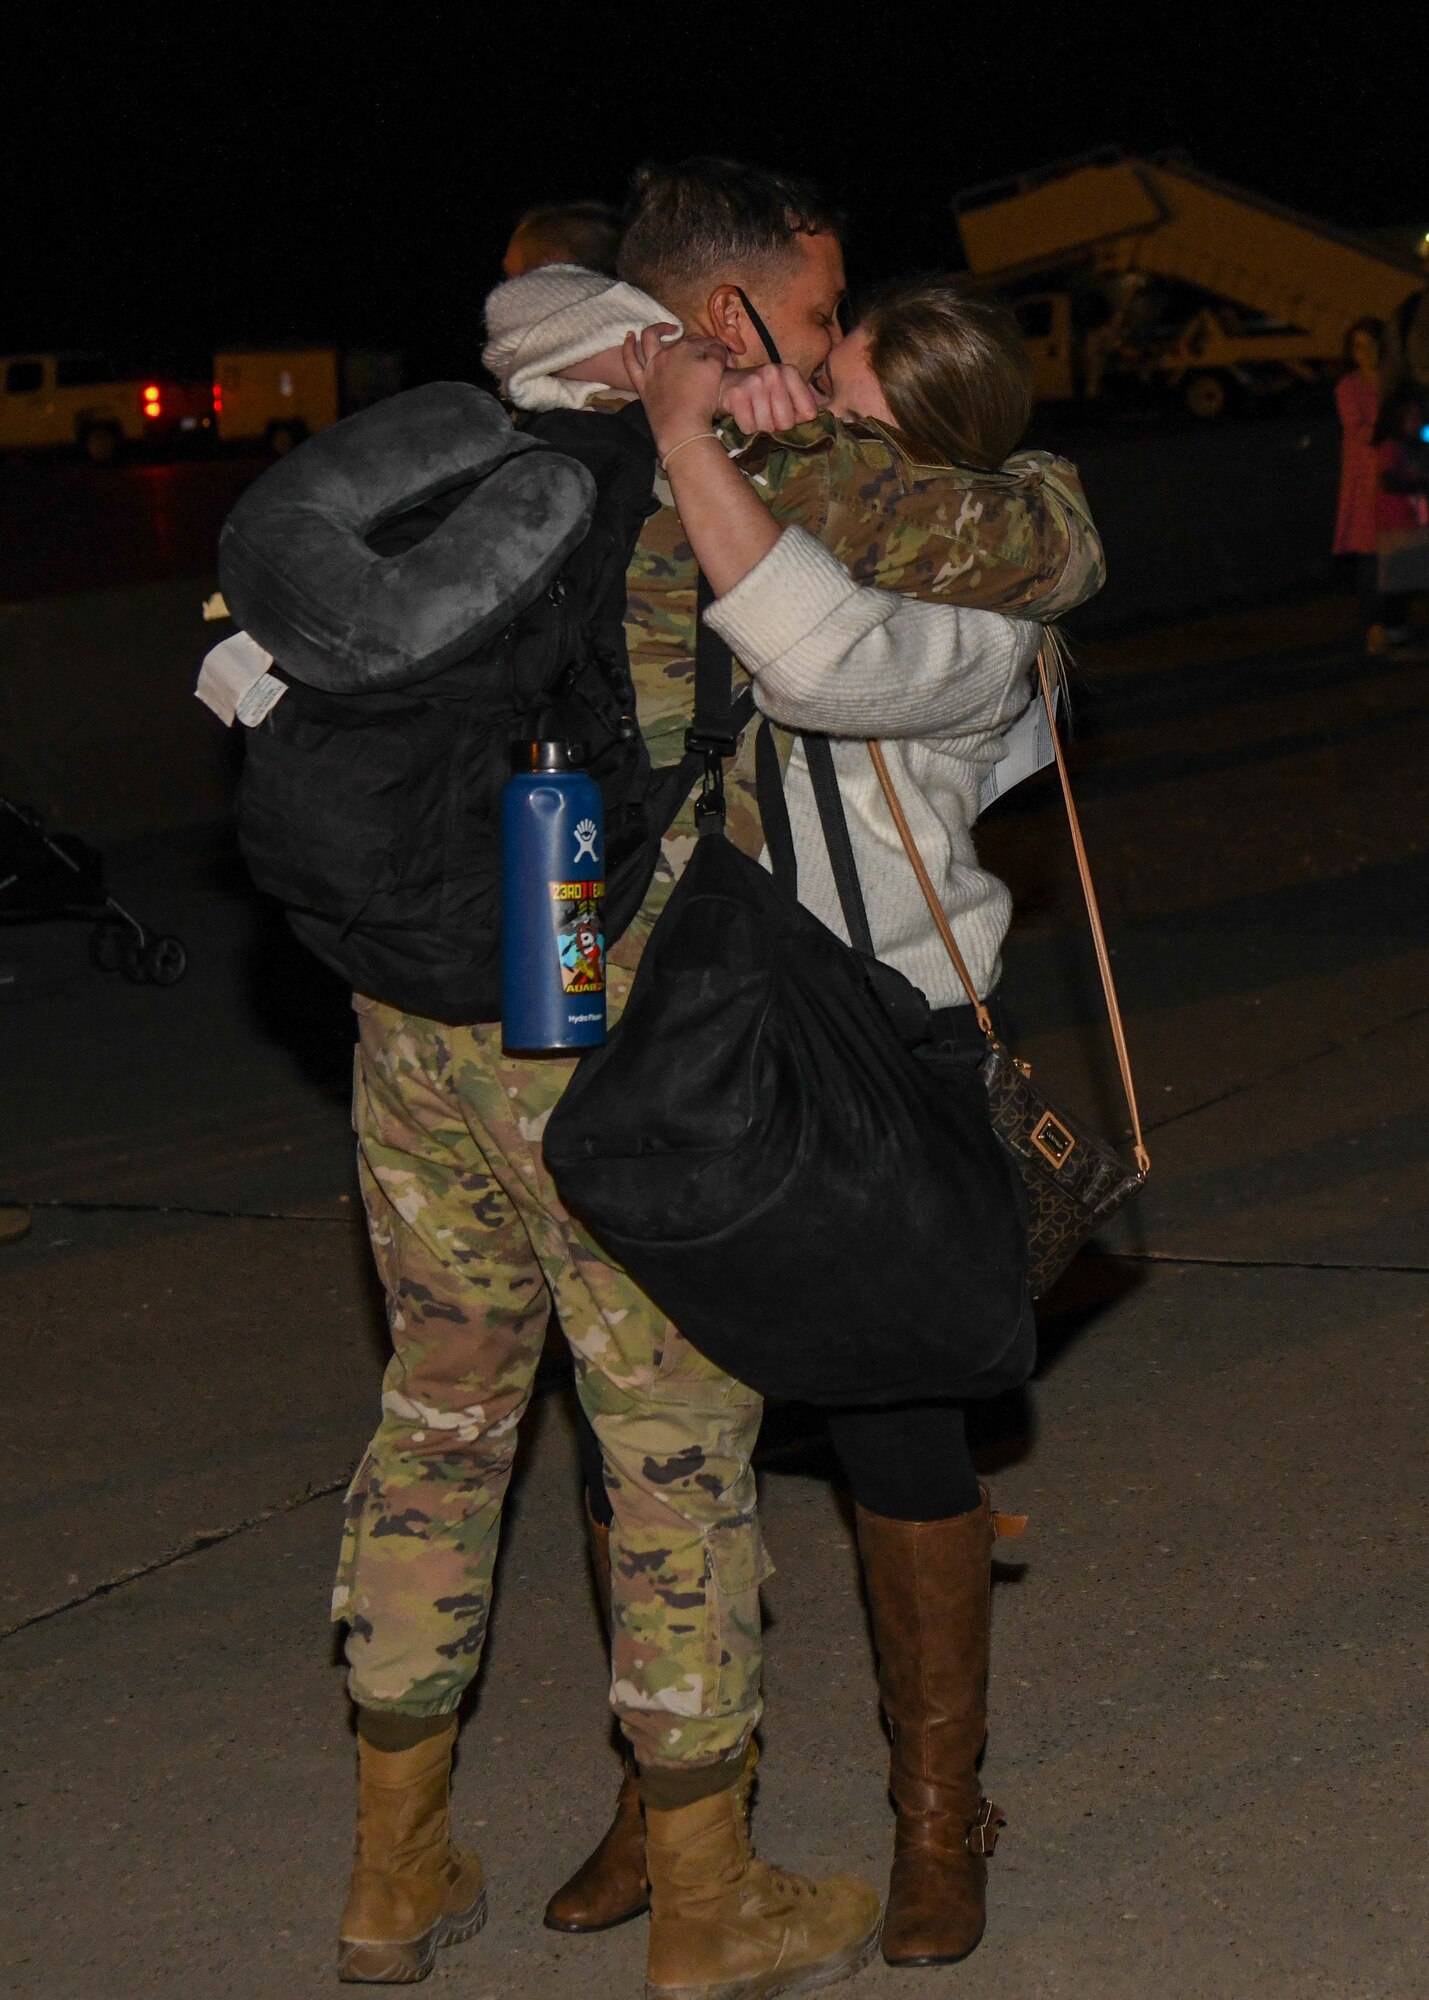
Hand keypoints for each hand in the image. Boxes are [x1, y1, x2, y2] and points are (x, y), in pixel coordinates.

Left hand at [623, 325, 728, 453]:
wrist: (682, 427)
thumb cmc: (702, 402)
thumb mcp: (716, 372)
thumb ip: (717, 353)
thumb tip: (715, 346)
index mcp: (688, 349)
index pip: (705, 342)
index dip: (717, 350)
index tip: (725, 360)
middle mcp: (668, 352)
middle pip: (684, 342)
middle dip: (698, 344)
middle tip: (710, 357)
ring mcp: (652, 367)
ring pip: (651, 339)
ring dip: (659, 329)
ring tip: (669, 329)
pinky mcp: (642, 382)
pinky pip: (630, 361)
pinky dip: (628, 346)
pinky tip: (630, 336)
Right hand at [715, 362, 825, 433]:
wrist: (725, 384)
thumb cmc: (760, 392)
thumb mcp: (785, 391)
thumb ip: (805, 405)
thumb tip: (825, 420)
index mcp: (790, 372)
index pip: (808, 412)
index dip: (796, 420)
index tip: (786, 413)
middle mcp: (773, 373)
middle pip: (786, 423)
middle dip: (776, 426)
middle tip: (767, 415)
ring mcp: (754, 383)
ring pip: (767, 427)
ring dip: (760, 428)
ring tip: (754, 414)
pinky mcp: (737, 396)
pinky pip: (748, 428)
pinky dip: (745, 428)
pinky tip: (743, 415)